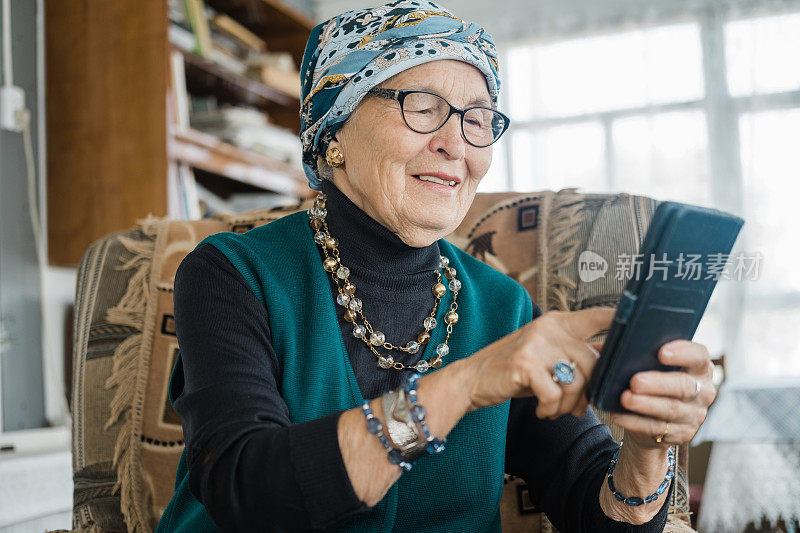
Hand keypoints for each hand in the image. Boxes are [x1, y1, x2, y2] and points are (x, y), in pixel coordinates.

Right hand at [465, 308, 614, 418]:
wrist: (472, 379)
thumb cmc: (514, 372)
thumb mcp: (547, 357)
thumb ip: (576, 355)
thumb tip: (614, 362)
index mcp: (557, 322)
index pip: (599, 315)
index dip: (621, 322)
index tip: (639, 332)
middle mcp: (548, 327)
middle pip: (592, 362)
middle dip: (588, 393)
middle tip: (576, 408)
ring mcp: (536, 343)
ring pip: (575, 381)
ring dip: (568, 405)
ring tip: (555, 410)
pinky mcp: (524, 362)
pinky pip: (555, 394)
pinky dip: (551, 409)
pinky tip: (542, 411)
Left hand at [609, 340, 716, 449]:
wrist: (654, 416)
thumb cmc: (651, 378)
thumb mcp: (651, 364)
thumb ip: (639, 352)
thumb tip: (607, 345)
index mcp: (698, 367)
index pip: (698, 356)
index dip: (683, 353)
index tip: (661, 352)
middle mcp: (703, 390)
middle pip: (684, 386)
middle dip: (658, 383)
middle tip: (635, 381)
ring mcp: (695, 415)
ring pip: (671, 409)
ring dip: (645, 404)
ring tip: (625, 398)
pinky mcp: (683, 434)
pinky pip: (657, 428)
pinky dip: (634, 422)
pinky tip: (618, 414)